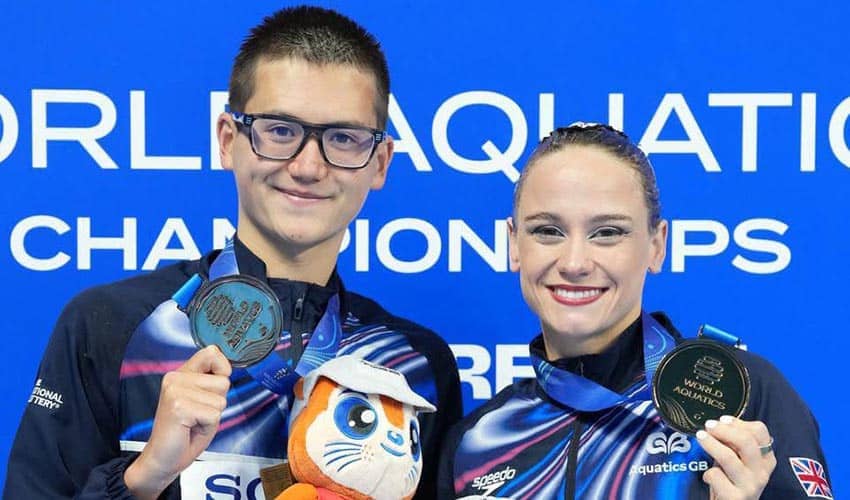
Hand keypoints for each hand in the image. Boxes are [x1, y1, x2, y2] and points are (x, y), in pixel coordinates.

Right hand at [124, 346, 231, 498]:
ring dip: (212, 415)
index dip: (222, 369)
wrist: (164, 458)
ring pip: (220, 400)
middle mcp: (175, 378)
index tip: (213, 389)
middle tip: (198, 415)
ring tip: (194, 422)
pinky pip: (214, 415)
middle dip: (217, 402)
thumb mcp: (202, 399)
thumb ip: (211, 381)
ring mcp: (175, 392)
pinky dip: (208, 426)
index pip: (212, 352)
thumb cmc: (185, 431)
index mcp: (181, 373)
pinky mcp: (179, 408)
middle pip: (223, 381)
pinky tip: (190, 429)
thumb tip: (227, 368)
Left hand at [697, 415, 775, 499]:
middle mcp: (761, 472)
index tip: (723, 420)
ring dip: (711, 444)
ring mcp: (750, 485)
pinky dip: (707, 473)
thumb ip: (734, 444)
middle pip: (746, 442)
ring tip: (700, 437)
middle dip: (724, 430)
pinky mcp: (735, 497)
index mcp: (766, 459)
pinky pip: (716, 476)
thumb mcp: (739, 460)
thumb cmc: (733, 480)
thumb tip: (718, 425)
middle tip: (708, 426)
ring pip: (729, 457)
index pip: (760, 432)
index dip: (739, 422)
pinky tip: (707, 476)